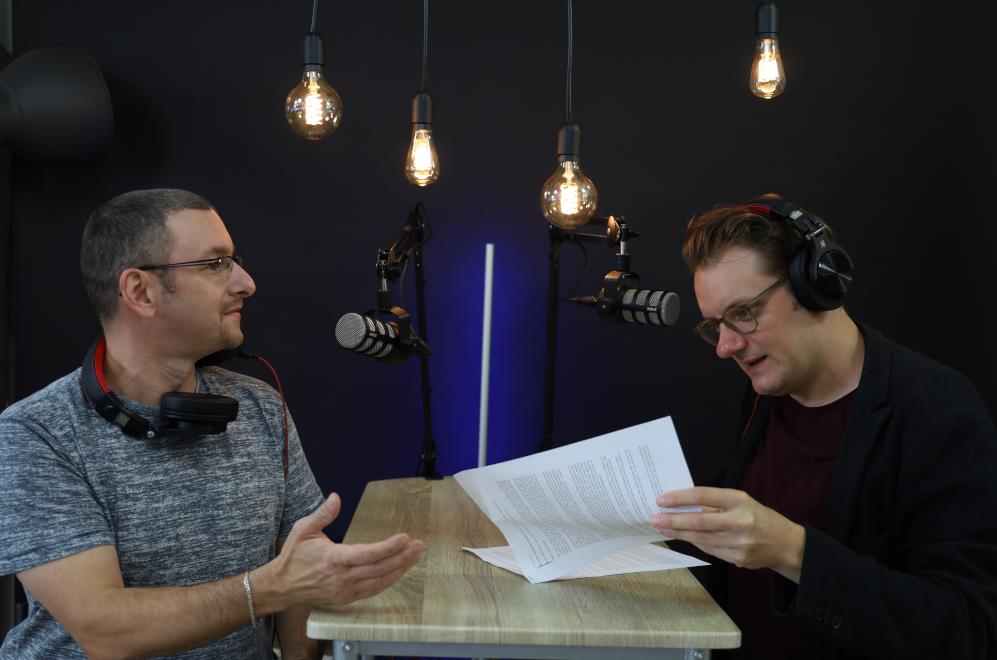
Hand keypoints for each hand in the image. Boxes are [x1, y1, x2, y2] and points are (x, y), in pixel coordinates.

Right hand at [263, 493, 424, 608]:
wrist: (282, 586)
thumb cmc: (294, 556)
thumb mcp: (304, 530)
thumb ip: (322, 514)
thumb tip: (336, 497)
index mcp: (334, 559)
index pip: (367, 554)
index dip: (388, 547)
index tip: (404, 538)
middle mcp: (342, 577)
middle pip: (379, 569)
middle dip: (402, 557)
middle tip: (419, 545)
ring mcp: (346, 590)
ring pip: (380, 581)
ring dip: (400, 569)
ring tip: (416, 556)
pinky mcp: (347, 598)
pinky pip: (373, 590)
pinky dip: (389, 581)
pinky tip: (400, 571)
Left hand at [651, 487, 804, 582]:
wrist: (785, 543)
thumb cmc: (758, 517)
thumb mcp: (741, 502)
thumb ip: (715, 503)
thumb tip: (682, 505)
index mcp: (740, 500)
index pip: (703, 496)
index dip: (680, 498)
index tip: (661, 500)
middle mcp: (740, 521)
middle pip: (699, 521)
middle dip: (673, 520)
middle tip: (654, 518)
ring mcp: (739, 542)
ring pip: (701, 538)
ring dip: (678, 533)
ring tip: (663, 528)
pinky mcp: (738, 559)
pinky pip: (709, 550)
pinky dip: (694, 543)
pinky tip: (682, 537)